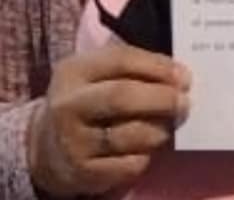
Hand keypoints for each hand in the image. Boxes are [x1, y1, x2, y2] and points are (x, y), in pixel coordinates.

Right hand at [28, 45, 190, 197]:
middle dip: (161, 98)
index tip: (184, 76)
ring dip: (159, 129)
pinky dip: (145, 156)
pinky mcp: (83, 173)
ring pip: (129, 134)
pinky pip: (127, 165)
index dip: (157, 66)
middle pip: (122, 96)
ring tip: (170, 125)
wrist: (47, 147)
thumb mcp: (95, 74)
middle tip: (184, 102)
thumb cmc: (86, 100)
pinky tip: (148, 149)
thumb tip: (179, 74)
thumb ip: (131, 67)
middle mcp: (69, 105)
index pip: (121, 60)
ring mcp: (73, 141)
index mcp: (74, 71)